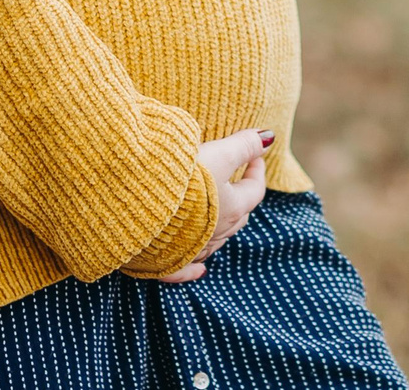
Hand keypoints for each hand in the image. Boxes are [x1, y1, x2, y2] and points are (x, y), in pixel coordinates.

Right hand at [158, 127, 273, 282]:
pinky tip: (201, 270)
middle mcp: (217, 232)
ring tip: (218, 213)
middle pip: (238, 216)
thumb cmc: (182, 179)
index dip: (257, 170)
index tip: (254, 155)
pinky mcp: (168, 260)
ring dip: (220, 227)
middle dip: (241, 196)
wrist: (139, 204)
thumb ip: (243, 146)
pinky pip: (187, 269)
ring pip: (216, 241)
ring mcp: (194, 249)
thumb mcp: (217, 154)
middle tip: (236, 179)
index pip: (255, 189)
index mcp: (231, 208)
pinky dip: (195, 268)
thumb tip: (269, 137)